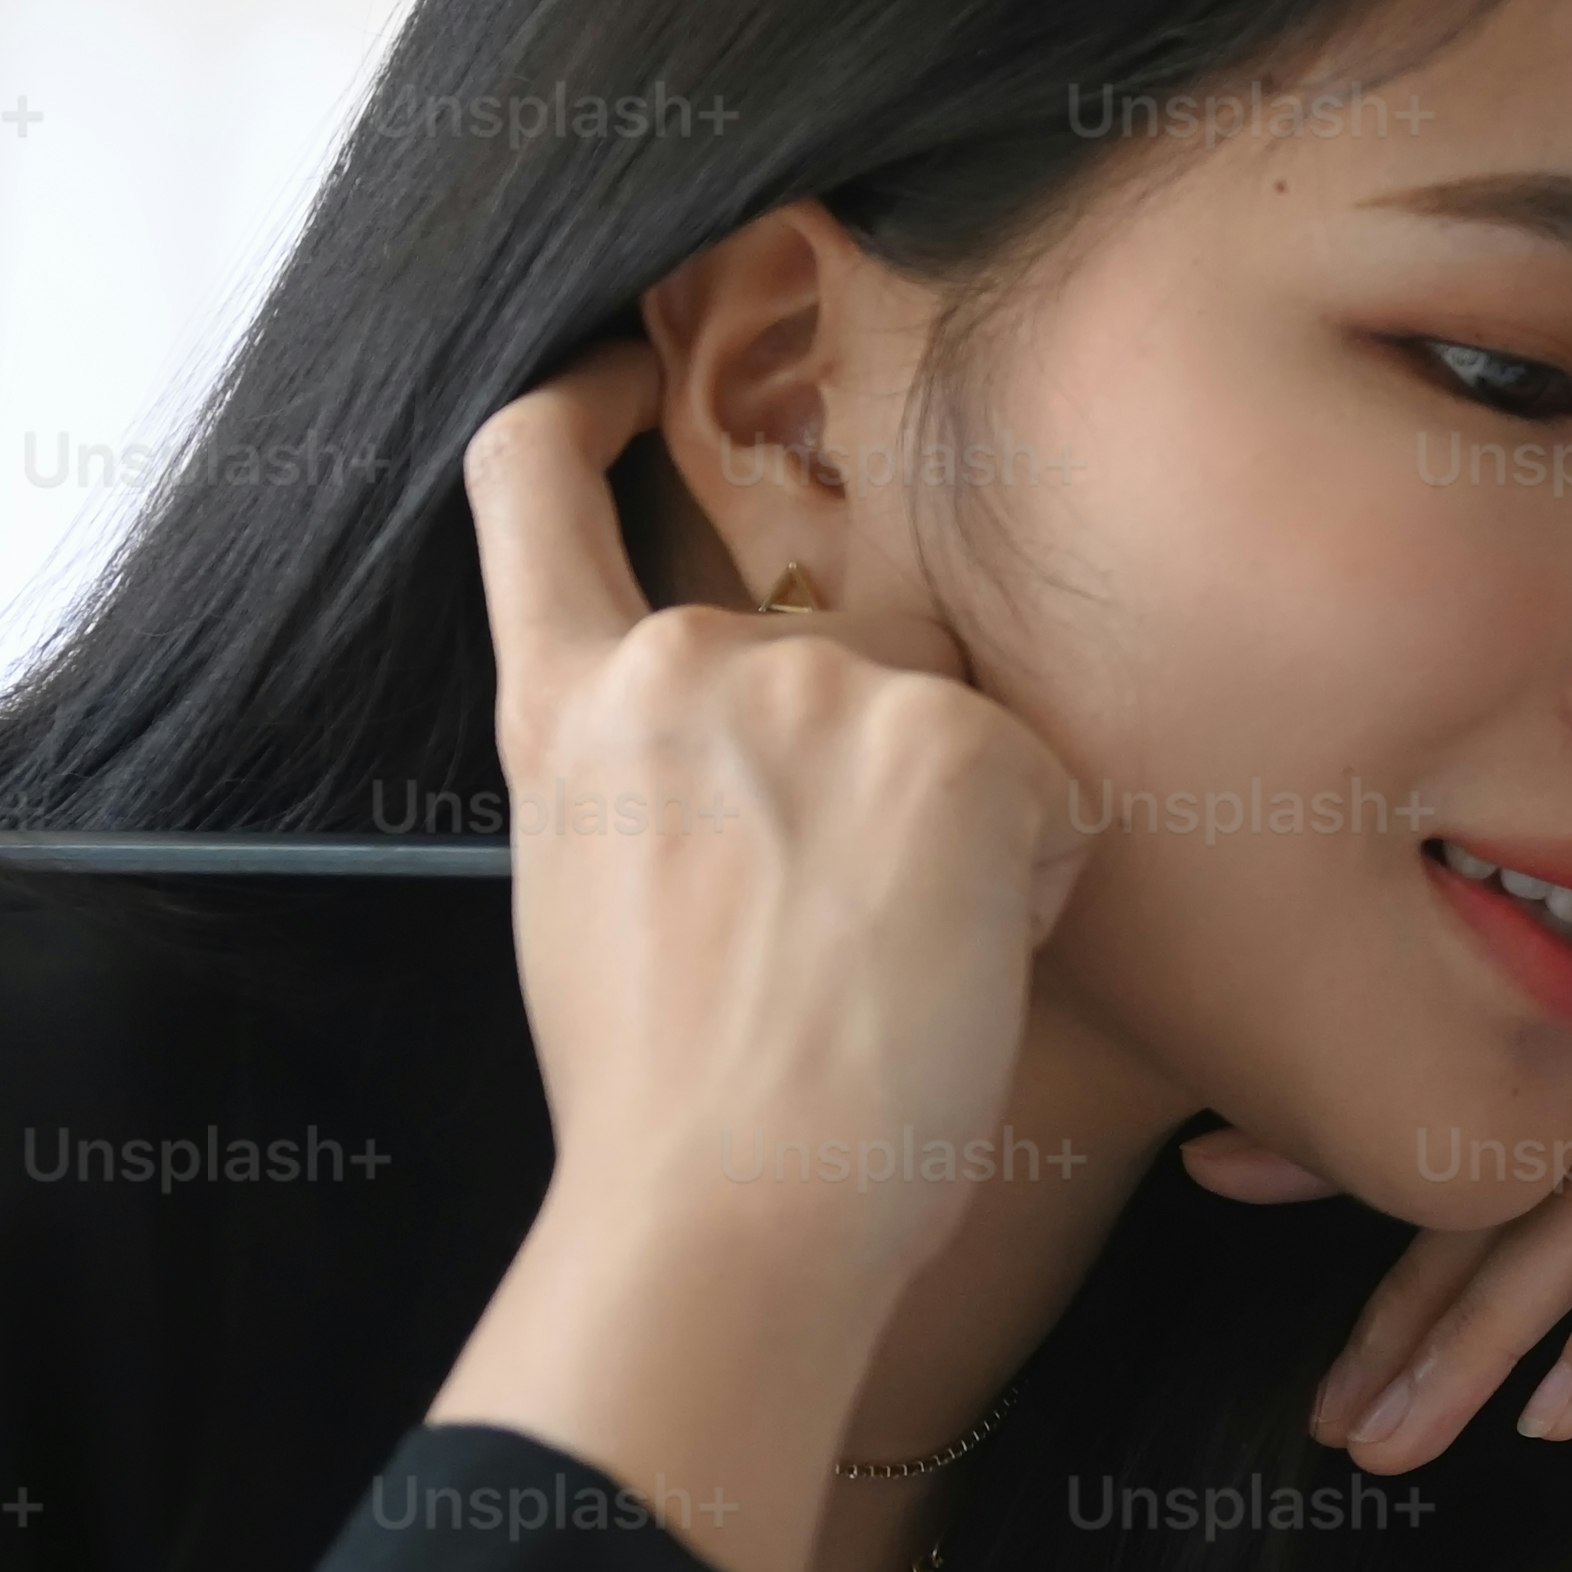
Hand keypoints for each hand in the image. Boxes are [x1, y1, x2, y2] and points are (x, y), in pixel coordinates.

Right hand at [427, 341, 1095, 1571]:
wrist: (734, 1199)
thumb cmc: (672, 1104)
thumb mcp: (595, 895)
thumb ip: (651, 780)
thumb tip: (748, 778)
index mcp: (566, 709)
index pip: (528, 489)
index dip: (573, 407)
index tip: (619, 372)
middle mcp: (682, 661)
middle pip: (821, 662)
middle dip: (863, 780)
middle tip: (833, 942)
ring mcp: (820, 687)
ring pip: (943, 726)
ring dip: (955, 835)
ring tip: (886, 969)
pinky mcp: (953, 740)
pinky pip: (1044, 788)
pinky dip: (1036, 880)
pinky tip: (963, 964)